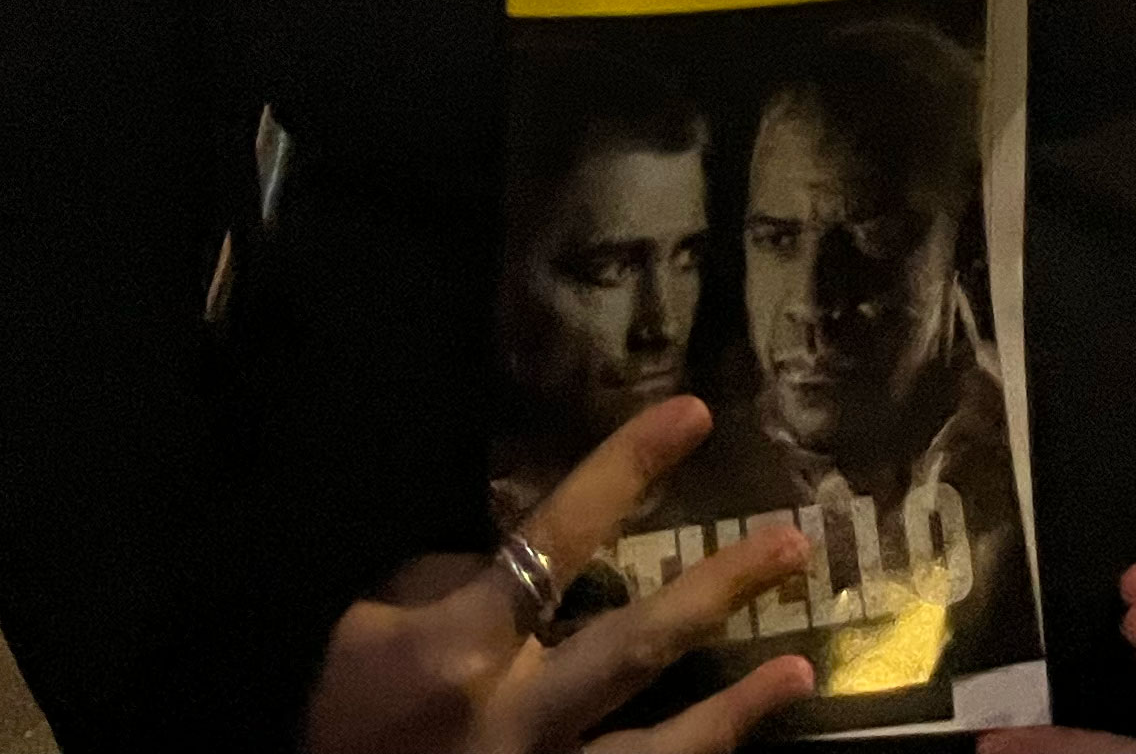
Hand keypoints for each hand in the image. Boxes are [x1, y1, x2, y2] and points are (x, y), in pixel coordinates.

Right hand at [306, 399, 810, 753]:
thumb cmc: (334, 719)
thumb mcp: (364, 631)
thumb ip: (447, 585)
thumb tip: (527, 555)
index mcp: (465, 646)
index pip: (560, 535)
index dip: (626, 469)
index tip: (691, 415)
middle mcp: (518, 716)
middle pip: (637, 642)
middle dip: (717, 589)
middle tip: (790, 543)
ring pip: (657, 749)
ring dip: (734, 710)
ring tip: (801, 667)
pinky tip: (738, 749)